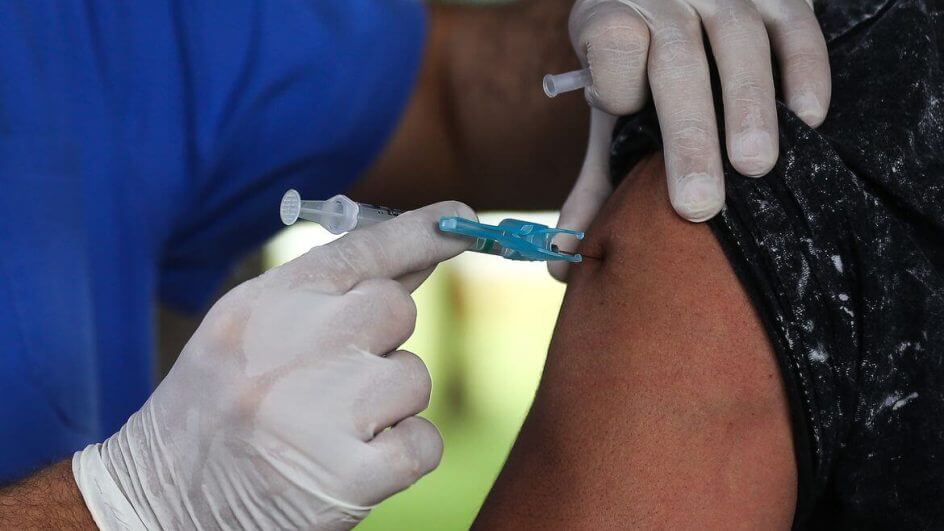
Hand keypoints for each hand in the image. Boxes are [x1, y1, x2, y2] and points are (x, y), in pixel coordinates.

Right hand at [73, 201, 474, 529]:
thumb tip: (416, 260)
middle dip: (381, 341)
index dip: (419, 232)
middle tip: (337, 376)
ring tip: (331, 426)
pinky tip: (353, 463)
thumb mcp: (251, 334)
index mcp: (263, 306)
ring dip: (389, 404)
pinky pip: (424, 442)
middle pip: (396, 309)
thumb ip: (329, 295)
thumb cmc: (216, 408)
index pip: (358, 251)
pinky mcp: (349, 477)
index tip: (460, 221)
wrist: (162, 503)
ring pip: (414, 377)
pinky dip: (402, 454)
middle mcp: (291, 348)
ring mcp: (320, 412)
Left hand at [550, 0, 829, 280]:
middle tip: (698, 205)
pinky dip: (806, 70)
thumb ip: (596, 177)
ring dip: (749, 107)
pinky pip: (797, 27)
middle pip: (676, 63)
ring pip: (739, 42)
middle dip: (688, 136)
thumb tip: (562, 264)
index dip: (618, 84)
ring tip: (755, 167)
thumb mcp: (610, 104)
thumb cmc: (638, 60)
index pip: (613, 47)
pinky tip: (809, 117)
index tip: (627, 114)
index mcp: (613, 19)